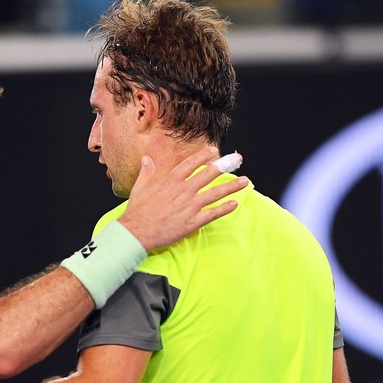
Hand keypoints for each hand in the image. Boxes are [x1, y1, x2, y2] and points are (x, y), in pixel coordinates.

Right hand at [119, 148, 247, 250]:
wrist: (137, 231)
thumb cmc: (137, 211)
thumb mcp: (139, 187)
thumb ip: (146, 171)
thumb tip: (147, 159)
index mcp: (171, 180)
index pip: (191, 163)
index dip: (204, 156)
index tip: (214, 151)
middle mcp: (183, 190)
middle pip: (209, 174)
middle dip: (225, 166)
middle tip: (237, 159)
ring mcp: (190, 206)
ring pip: (215, 193)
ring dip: (232, 187)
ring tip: (245, 182)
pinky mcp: (192, 222)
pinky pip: (213, 214)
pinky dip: (225, 209)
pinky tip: (234, 204)